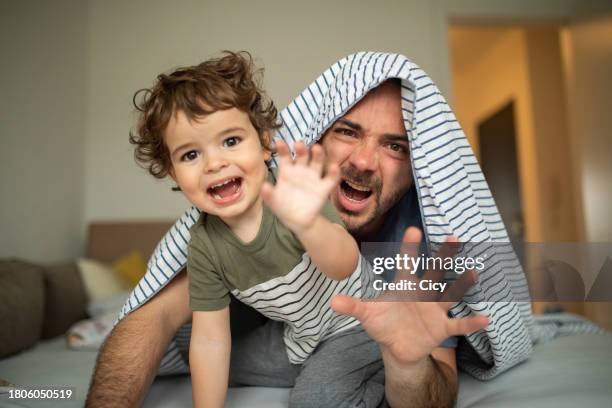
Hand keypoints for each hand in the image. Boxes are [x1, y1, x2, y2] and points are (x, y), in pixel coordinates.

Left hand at [261, 140, 339, 233]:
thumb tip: (263, 187)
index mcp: (287, 171)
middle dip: (301, 149)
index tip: (279, 143)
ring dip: (318, 155)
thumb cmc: (283, 207)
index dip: (283, 150)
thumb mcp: (273, 202)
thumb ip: (268, 195)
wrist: (297, 221)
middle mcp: (301, 171)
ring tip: (316, 148)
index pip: (285, 157)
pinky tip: (333, 167)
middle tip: (299, 144)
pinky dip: (334, 172)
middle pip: (303, 156)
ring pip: (317, 162)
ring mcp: (313, 178)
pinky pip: (330, 178)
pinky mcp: (324, 188)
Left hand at [331, 227, 488, 366]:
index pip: (405, 263)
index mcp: (404, 286)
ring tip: (474, 272)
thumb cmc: (384, 323)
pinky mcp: (441, 328)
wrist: (398, 347)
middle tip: (454, 237)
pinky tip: (486, 319)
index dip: (408, 248)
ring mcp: (433, 310)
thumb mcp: (367, 314)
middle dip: (443, 256)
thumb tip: (332, 301)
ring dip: (461, 285)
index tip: (413, 229)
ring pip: (449, 294)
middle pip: (433, 272)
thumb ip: (353, 306)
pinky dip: (471, 323)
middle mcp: (422, 294)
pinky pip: (458, 325)